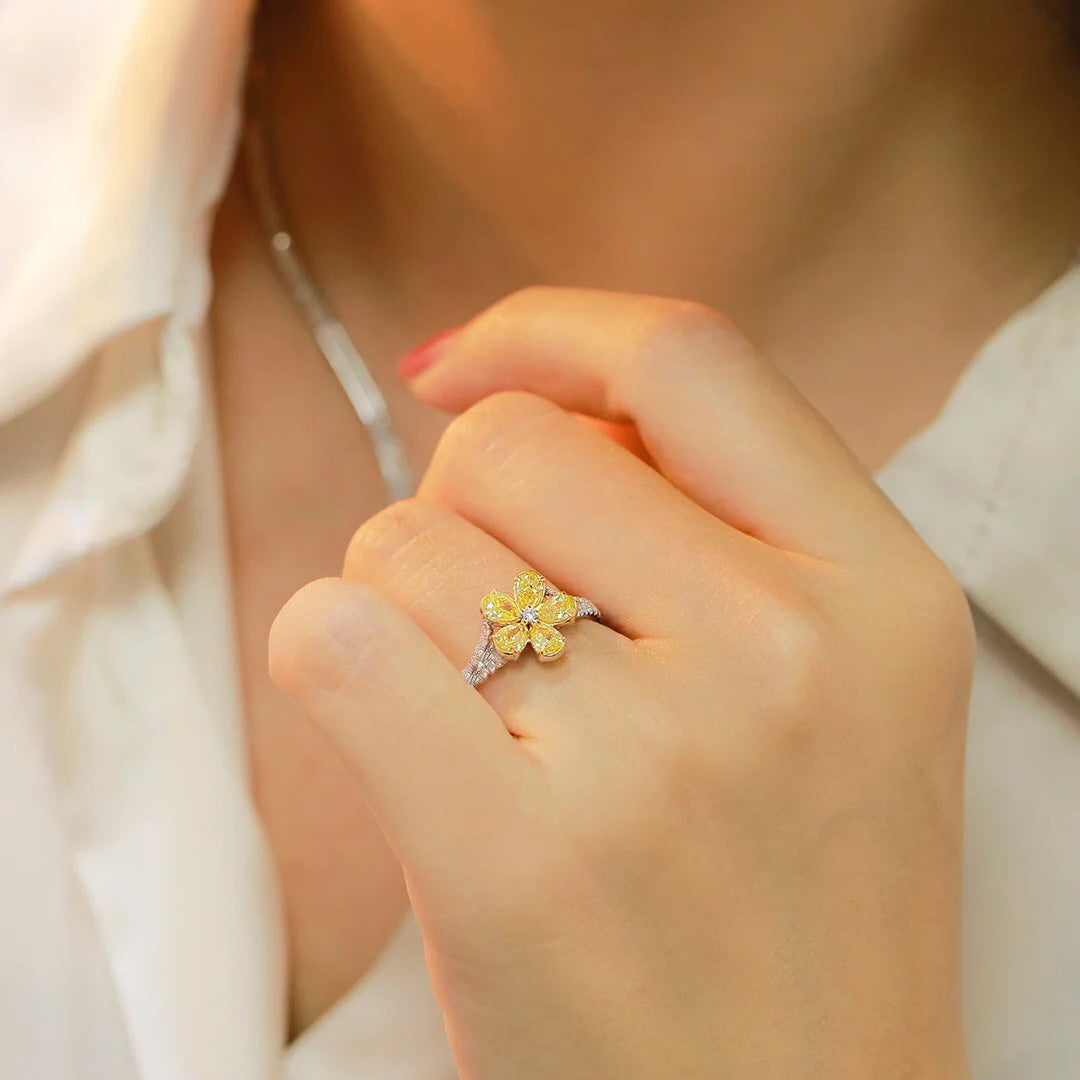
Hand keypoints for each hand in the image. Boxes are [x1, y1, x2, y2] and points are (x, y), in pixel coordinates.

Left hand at [269, 288, 973, 1079]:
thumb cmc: (797, 914)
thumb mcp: (842, 694)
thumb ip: (720, 530)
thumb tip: (530, 405)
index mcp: (881, 595)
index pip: (687, 361)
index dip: (549, 332)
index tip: (462, 364)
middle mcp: (784, 654)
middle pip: (510, 445)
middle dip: (464, 509)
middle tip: (497, 621)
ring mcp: (652, 758)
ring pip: (406, 542)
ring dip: (404, 606)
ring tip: (477, 718)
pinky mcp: (513, 861)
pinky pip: (337, 640)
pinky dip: (331, 661)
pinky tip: (394, 735)